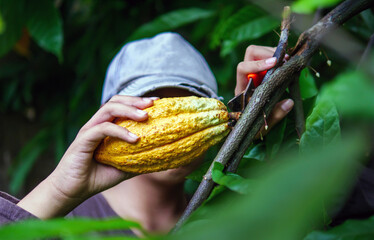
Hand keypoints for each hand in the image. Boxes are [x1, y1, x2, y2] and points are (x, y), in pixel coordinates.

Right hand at [18, 95, 155, 218]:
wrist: (72, 192)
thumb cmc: (96, 178)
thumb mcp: (123, 168)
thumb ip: (138, 160)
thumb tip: (159, 158)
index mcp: (105, 127)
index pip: (121, 106)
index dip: (138, 101)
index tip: (157, 102)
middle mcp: (96, 125)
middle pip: (115, 102)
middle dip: (135, 100)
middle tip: (153, 103)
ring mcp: (89, 130)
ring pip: (108, 109)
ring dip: (129, 110)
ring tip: (145, 116)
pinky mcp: (82, 140)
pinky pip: (103, 129)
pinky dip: (120, 131)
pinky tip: (135, 139)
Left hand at [235, 45, 293, 136]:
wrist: (247, 127)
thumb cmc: (252, 126)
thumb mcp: (262, 125)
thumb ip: (275, 115)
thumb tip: (289, 102)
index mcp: (241, 89)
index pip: (242, 68)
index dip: (257, 64)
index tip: (274, 63)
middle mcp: (247, 77)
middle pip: (251, 53)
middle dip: (268, 52)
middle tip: (286, 59)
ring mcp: (255, 72)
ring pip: (260, 53)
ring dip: (275, 54)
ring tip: (289, 61)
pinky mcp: (264, 72)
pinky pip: (269, 58)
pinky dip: (280, 58)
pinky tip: (288, 64)